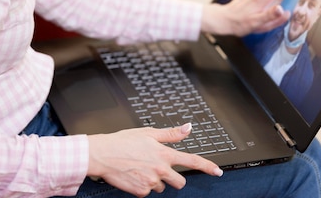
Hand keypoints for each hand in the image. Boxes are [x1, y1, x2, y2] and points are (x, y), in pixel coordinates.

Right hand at [87, 123, 222, 196]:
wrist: (102, 154)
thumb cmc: (123, 141)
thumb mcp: (149, 133)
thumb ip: (171, 133)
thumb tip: (188, 128)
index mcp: (165, 153)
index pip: (192, 160)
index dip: (208, 166)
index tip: (218, 171)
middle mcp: (161, 169)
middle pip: (180, 182)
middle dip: (174, 178)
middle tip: (160, 169)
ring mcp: (151, 182)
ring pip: (162, 187)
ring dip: (156, 181)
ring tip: (142, 168)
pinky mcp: (141, 191)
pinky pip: (148, 192)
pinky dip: (143, 186)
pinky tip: (135, 175)